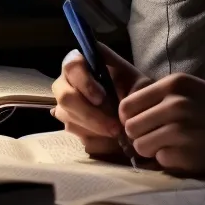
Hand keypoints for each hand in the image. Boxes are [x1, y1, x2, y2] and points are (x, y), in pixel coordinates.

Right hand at [51, 42, 151, 159]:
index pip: (72, 67)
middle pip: (66, 98)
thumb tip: (114, 92)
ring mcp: (65, 106)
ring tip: (118, 133)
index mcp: (81, 62)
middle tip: (114, 127)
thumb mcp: (139, 83)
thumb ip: (128, 81)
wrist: (137, 112)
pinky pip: (78, 137)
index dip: (84, 83)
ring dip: (96, 130)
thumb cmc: (135, 90)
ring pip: (70, 120)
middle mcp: (66, 83)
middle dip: (90, 115)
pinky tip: (112, 140)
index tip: (101, 97)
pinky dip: (98, 141)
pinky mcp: (71, 126)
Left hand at [118, 72, 204, 173]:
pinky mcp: (185, 154)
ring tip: (174, 145)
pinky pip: (160, 161)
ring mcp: (179, 131)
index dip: (130, 118)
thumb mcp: (191, 91)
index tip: (142, 123)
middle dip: (140, 135)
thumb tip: (125, 115)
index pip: (127, 105)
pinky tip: (188, 153)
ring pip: (140, 146)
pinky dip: (170, 161)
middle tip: (158, 137)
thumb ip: (160, 97)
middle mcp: (175, 104)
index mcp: (175, 84)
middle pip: (130, 127)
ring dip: (153, 150)